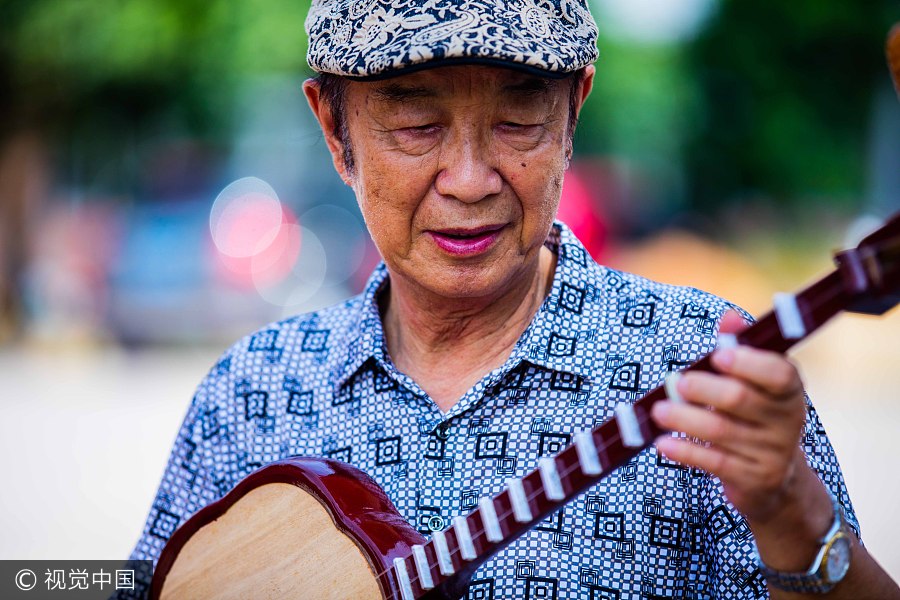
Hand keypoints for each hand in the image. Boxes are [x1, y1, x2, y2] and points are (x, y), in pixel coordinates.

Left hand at [650, 310, 810, 523]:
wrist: (775, 479)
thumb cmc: (754, 414)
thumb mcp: (754, 383)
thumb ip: (740, 348)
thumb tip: (728, 318)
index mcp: (789, 390)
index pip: (779, 374)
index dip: (749, 363)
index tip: (718, 355)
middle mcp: (788, 421)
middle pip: (740, 400)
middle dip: (704, 390)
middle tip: (676, 383)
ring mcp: (772, 453)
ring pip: (721, 432)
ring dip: (685, 419)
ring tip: (658, 411)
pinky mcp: (755, 479)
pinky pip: (715, 463)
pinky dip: (685, 452)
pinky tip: (662, 444)